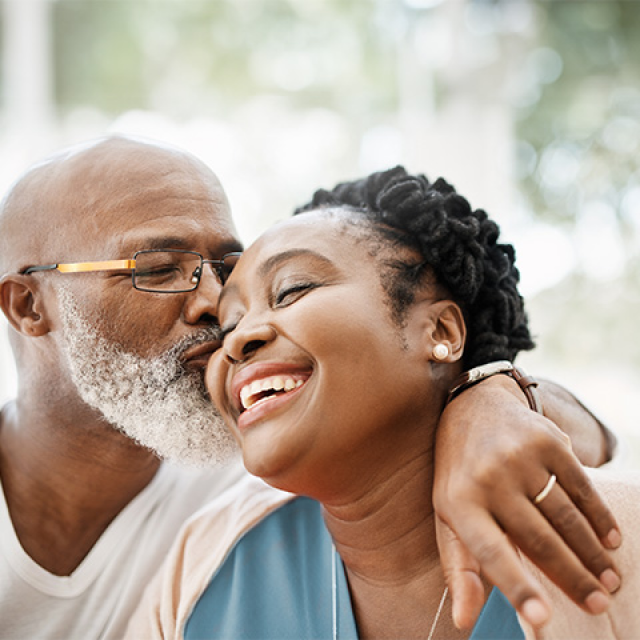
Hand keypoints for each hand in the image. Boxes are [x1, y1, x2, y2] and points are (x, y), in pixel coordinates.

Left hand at [433, 375, 620, 629]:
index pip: (488, 552)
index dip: (516, 586)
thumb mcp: (447, 515)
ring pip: (565, 516)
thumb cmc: (460, 474)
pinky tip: (610, 539)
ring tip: (609, 579)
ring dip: (592, 553)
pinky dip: (598, 515)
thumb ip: (460, 566)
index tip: (542, 619)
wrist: (473, 407)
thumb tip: (464, 621)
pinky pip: (580, 486)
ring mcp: (518, 457)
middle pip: (539, 539)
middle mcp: (487, 478)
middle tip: (598, 604)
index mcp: (458, 502)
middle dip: (574, 578)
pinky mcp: (546, 441)